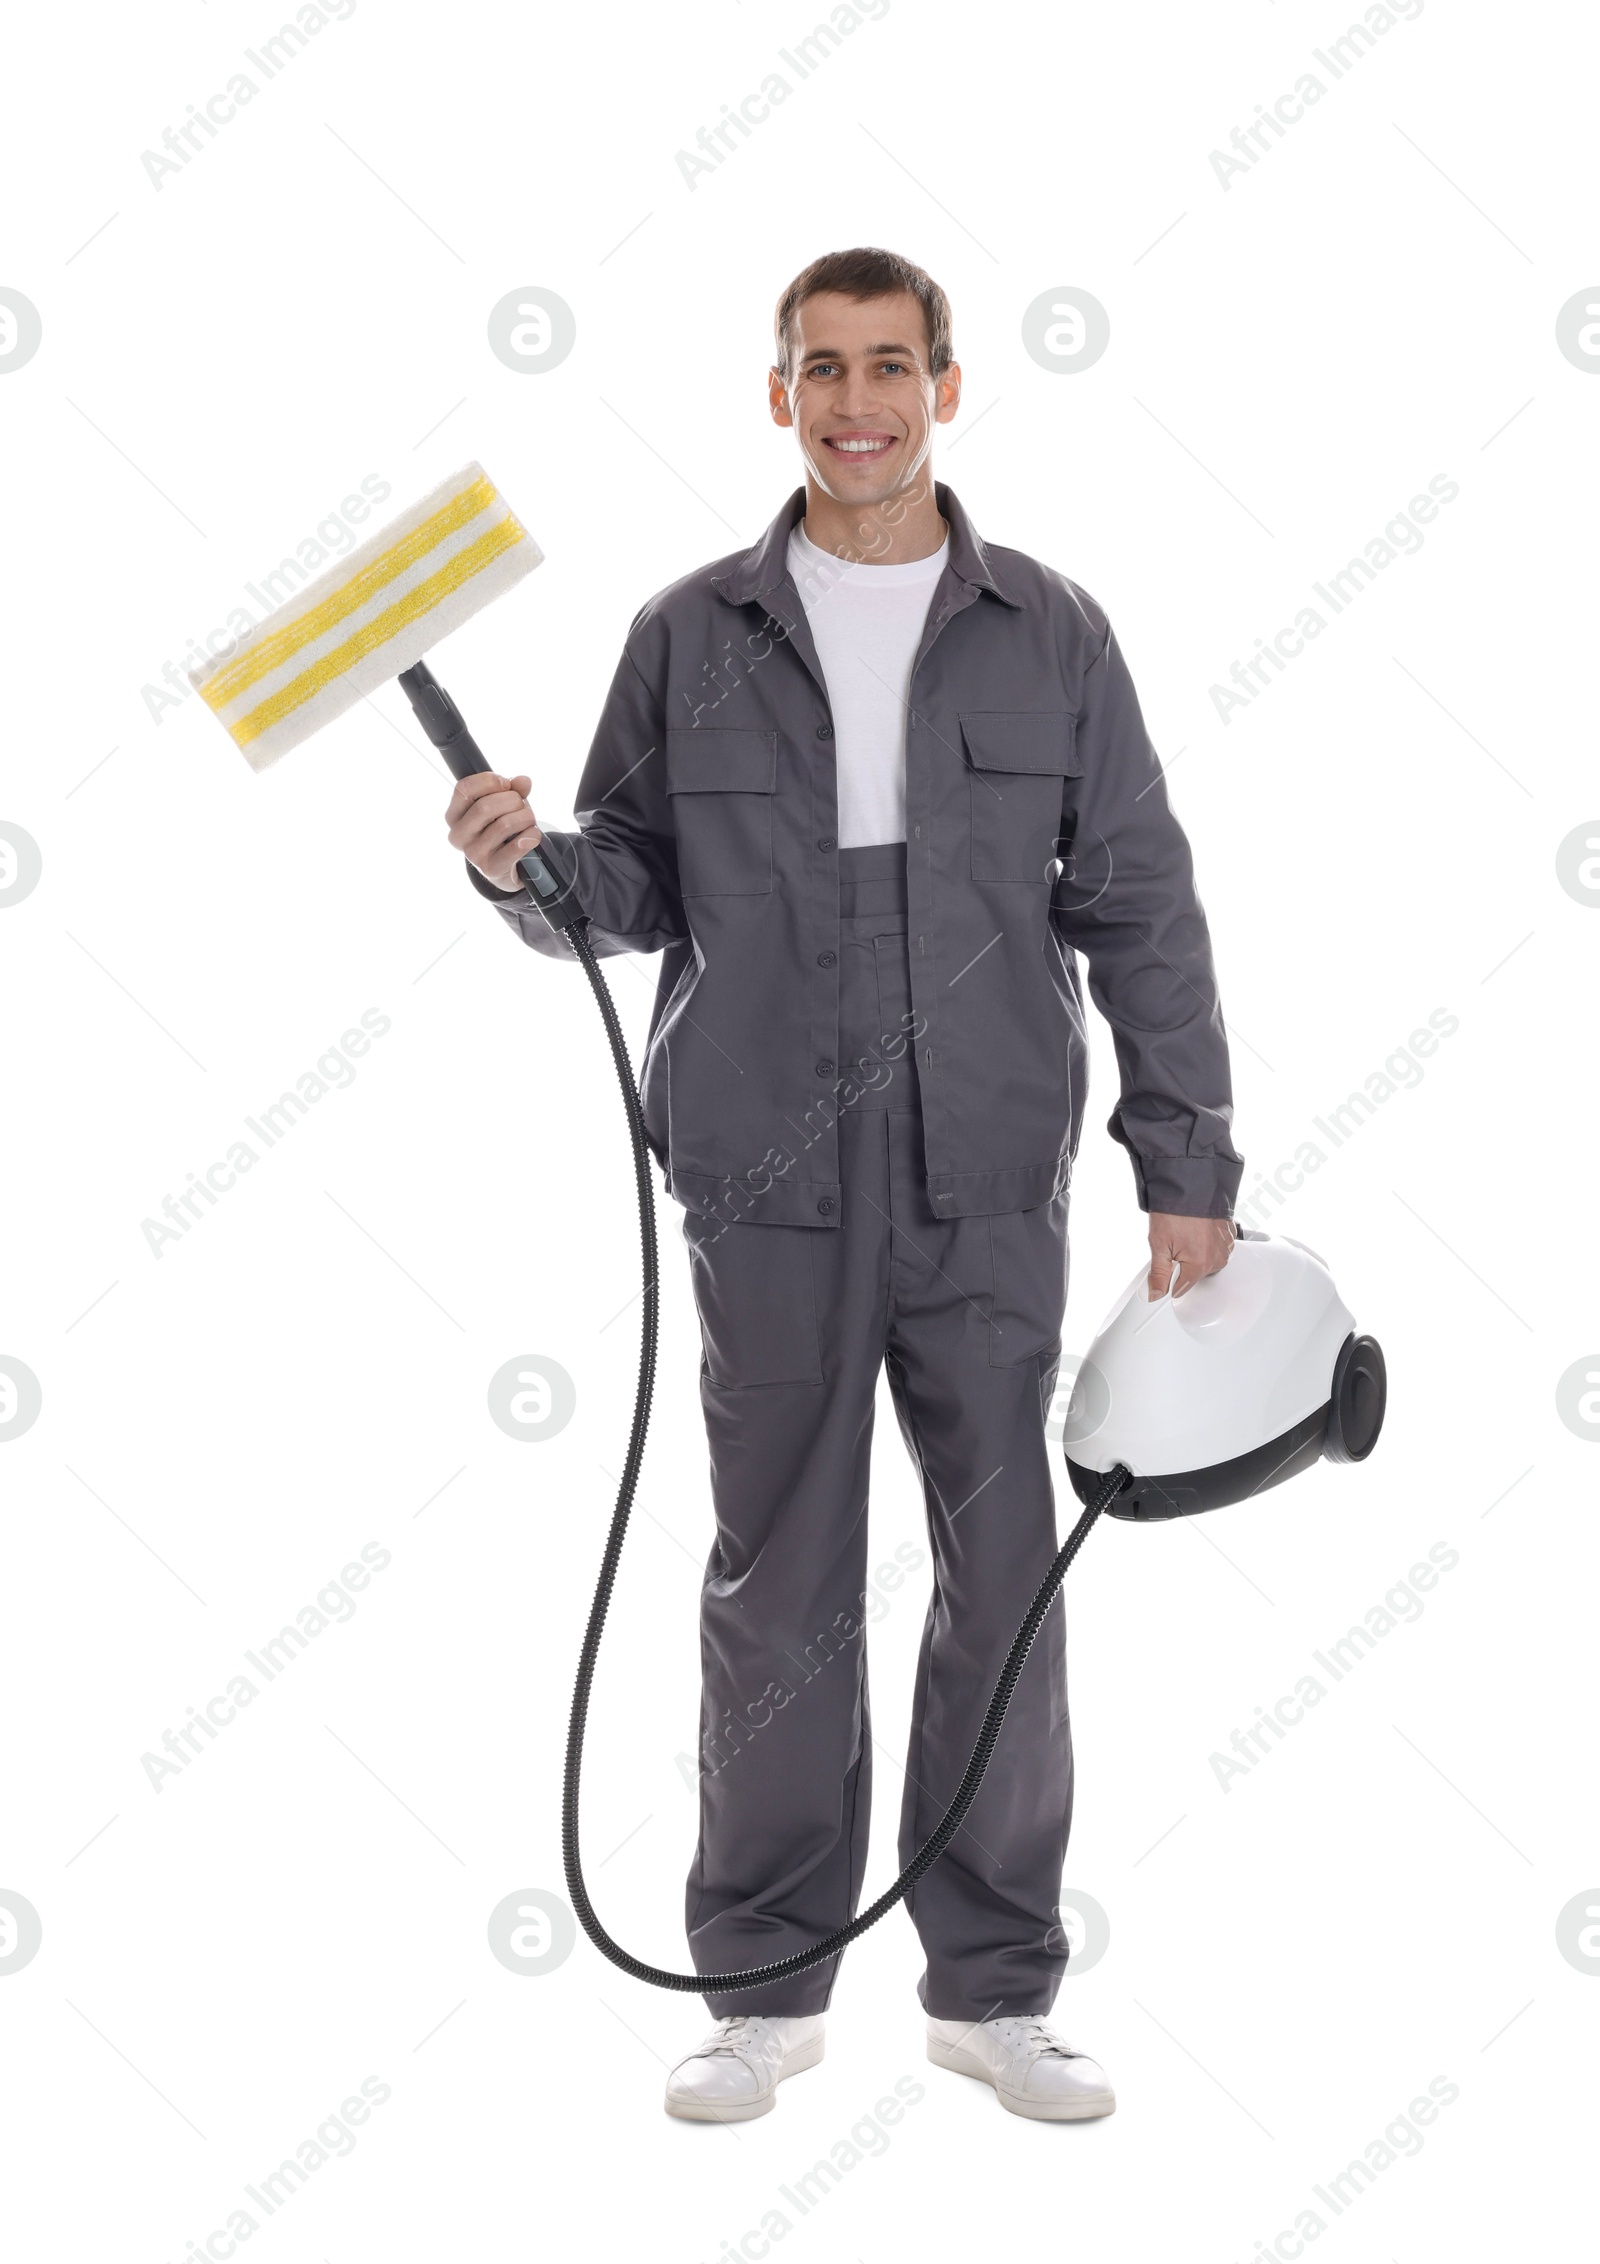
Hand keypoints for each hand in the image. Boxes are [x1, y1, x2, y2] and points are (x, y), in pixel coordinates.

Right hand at [447, 771, 540, 891]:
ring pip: (504, 824)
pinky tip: (533, 834)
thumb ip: (513, 790)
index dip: (489, 781)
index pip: (464, 789)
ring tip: (529, 819)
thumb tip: (524, 781)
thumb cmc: (500, 828)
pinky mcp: (491, 868)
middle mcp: (458, 835)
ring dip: (525, 817)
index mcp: (454, 815)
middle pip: (485, 807)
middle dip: (512, 800)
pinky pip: (517, 845)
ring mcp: (473, 854)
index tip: (506, 784)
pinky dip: (531, 835)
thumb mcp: (503, 805)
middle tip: (521, 805)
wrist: (504, 866)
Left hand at [1146, 1212, 1235, 1299]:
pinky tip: (1196, 1230)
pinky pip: (1216, 1248)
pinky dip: (1206, 1243)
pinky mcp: (1230, 1236)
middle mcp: (1217, 1258)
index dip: (1168, 1281)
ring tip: (1185, 1234)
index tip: (1163, 1271)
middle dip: (1182, 1265)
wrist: (1190, 1184)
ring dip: (1195, 1253)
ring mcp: (1225, 1247)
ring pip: (1206, 1262)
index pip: (1181, 1289)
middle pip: (1194, 1275)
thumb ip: (1159, 1274)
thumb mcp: (1158, 1244)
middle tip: (1173, 1244)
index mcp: (1199, 1264)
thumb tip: (1155, 1293)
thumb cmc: (1175, 1210)